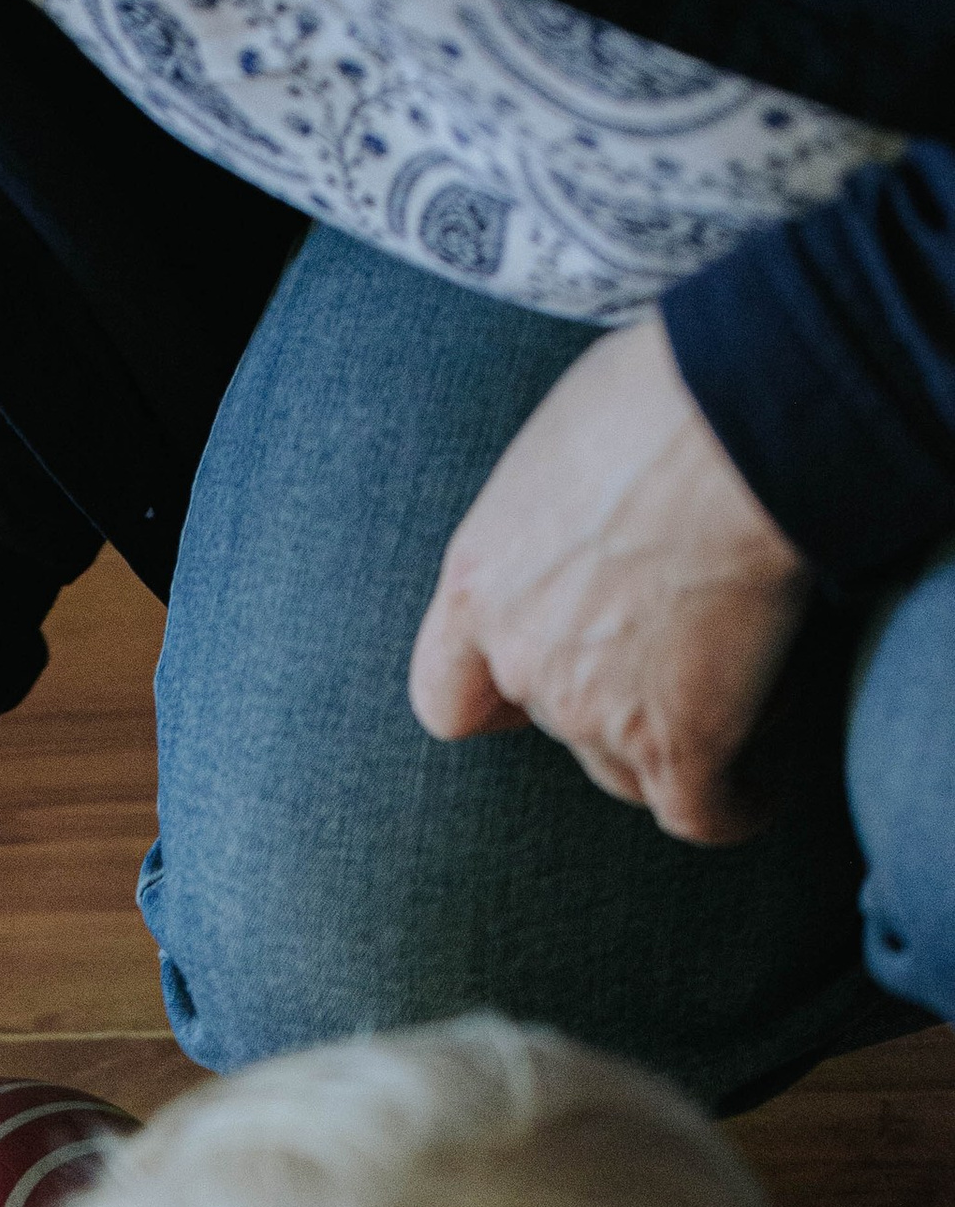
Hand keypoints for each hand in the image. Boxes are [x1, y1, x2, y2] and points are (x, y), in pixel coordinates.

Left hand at [408, 311, 811, 844]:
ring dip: (671, 741)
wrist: (745, 417)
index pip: (447, 694)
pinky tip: (758, 789)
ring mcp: (599, 710)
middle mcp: (525, 659)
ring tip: (733, 691)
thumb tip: (595, 517)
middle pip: (558, 724)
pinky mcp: (682, 740)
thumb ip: (557, 514)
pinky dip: (734, 806)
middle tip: (679, 645)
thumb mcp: (564, 445)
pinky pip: (702, 811)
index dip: (493, 702)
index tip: (532, 691)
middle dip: (611, 697)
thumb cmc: (665, 395)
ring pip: (627, 769)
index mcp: (480, 584)